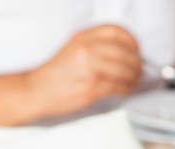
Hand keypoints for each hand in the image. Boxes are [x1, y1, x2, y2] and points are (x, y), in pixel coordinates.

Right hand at [26, 24, 142, 117]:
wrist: (36, 91)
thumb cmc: (54, 74)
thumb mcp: (72, 49)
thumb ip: (94, 46)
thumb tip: (124, 52)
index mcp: (82, 37)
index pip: (116, 31)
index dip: (131, 40)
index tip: (136, 49)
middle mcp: (87, 49)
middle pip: (125, 52)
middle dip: (136, 63)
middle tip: (139, 70)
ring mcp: (89, 68)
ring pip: (125, 70)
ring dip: (134, 78)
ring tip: (133, 82)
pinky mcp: (91, 87)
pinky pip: (118, 86)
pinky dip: (126, 89)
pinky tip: (125, 90)